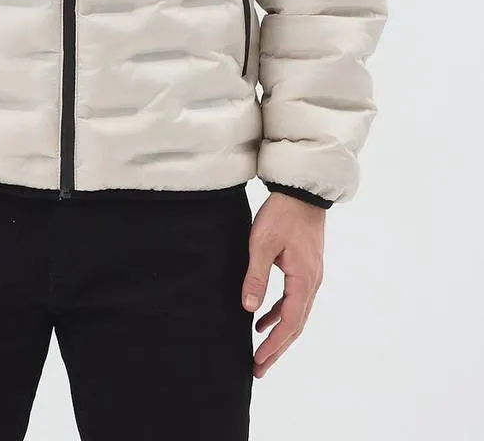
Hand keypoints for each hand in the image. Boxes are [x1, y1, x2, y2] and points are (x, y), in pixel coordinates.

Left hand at [241, 191, 325, 377]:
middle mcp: (312, 283)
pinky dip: (279, 313)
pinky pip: (293, 300)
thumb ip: (256, 276)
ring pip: (295, 314)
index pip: (290, 323)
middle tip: (259, 369)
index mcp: (304, 280)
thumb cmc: (282, 214)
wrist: (302, 191)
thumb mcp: (263, 243)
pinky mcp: (305, 268)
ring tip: (260, 352)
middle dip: (277, 349)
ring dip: (278, 334)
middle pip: (296, 325)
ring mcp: (311, 276)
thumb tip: (249, 309)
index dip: (274, 345)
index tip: (258, 362)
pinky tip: (262, 320)